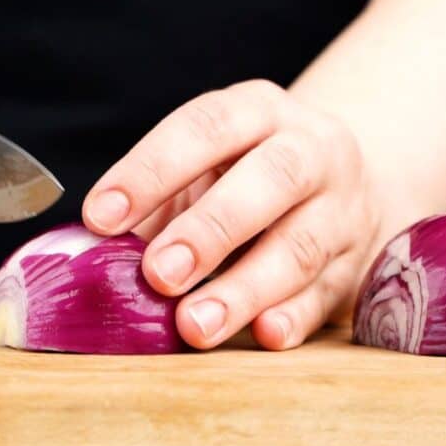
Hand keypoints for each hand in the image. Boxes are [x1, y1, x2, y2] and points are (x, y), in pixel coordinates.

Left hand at [83, 79, 381, 349]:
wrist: (341, 181)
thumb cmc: (246, 174)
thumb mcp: (206, 165)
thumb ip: (154, 202)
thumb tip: (89, 253)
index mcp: (259, 111)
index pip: (206, 126)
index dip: (152, 169)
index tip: (101, 217)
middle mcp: (311, 149)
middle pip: (272, 179)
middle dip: (210, 229)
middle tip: (158, 273)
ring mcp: (342, 208)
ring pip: (301, 246)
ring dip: (244, 289)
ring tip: (194, 325)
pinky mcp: (357, 264)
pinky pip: (328, 292)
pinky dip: (295, 316)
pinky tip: (263, 334)